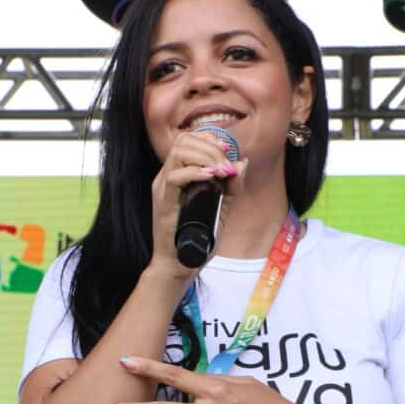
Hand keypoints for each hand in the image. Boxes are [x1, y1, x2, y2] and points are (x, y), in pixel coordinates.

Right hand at [147, 130, 247, 281]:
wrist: (181, 265)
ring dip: (205, 157)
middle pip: (184, 141)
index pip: (188, 140)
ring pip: (178, 153)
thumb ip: (232, 187)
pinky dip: (196, 173)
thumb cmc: (198, 238)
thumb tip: (242, 163)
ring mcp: (163, 188)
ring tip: (221, 172)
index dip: (208, 138)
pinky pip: (174, 177)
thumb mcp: (221, 208)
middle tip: (226, 166)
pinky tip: (211, 178)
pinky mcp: (163, 202)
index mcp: (178, 175)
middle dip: (211, 147)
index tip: (227, 150)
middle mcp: (167, 177)